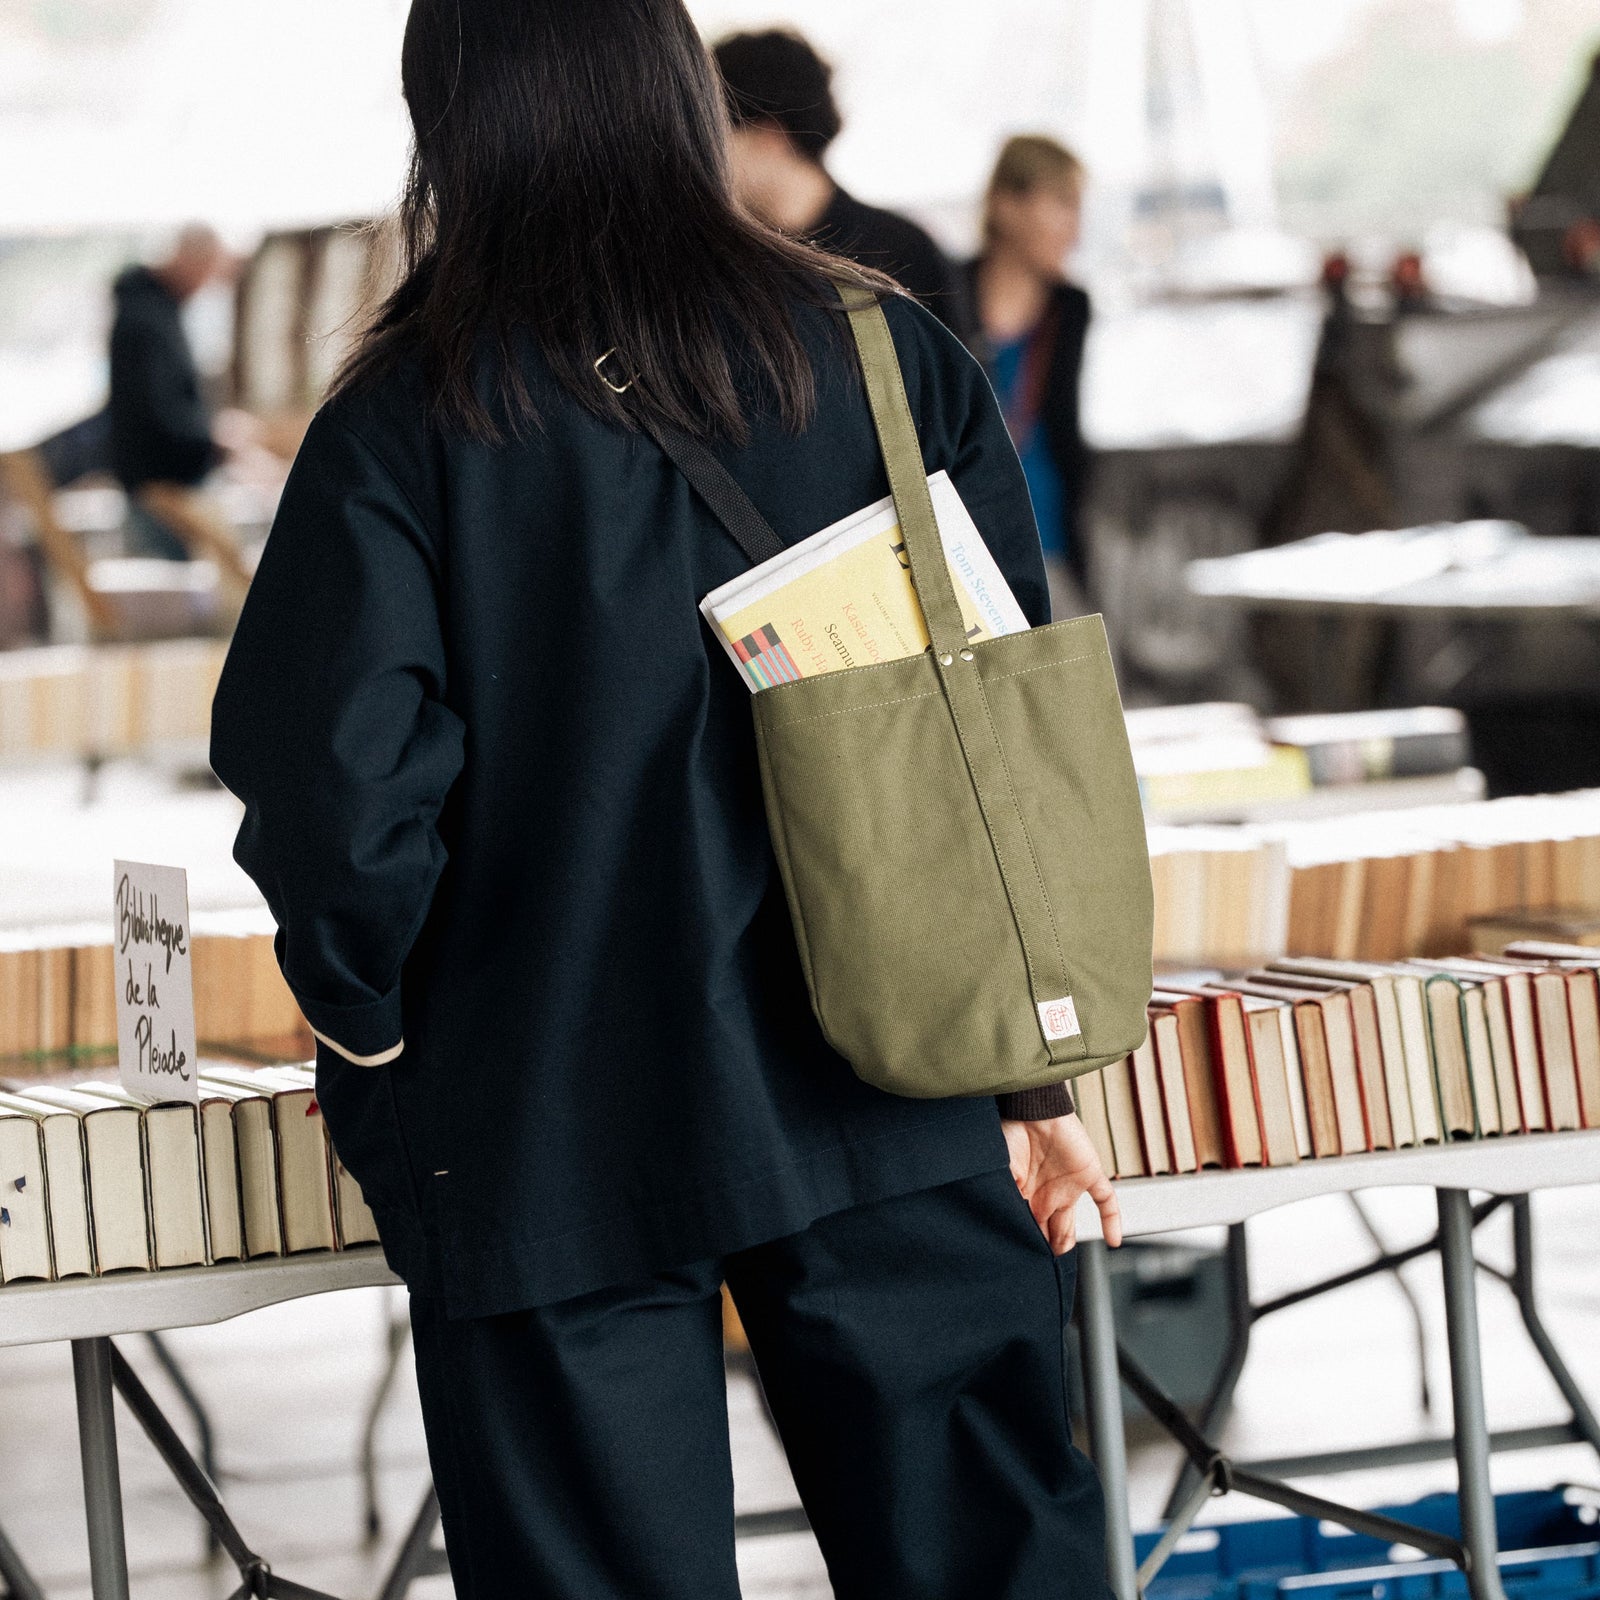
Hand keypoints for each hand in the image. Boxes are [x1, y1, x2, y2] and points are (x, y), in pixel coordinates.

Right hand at [1001, 1112, 1121, 1254]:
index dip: (1026, 1245)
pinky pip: (1105, 1201)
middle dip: (1043, 1251)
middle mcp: (1046, 1196)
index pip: (1028, 1229)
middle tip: (1039, 1269)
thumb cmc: (1010, 1133)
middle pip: (1047, 1233)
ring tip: (1061, 1261)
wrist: (1031, 1106)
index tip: (1022, 1262)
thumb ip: (1005, 1199)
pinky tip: (1114, 1240)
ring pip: (1070, 1226)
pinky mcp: (1089, 1174)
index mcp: (1026, 1196)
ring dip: (1067, 1243)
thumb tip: (1006, 1228)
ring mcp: (1069, 1187)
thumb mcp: (1002, 1171)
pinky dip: (1112, 1221)